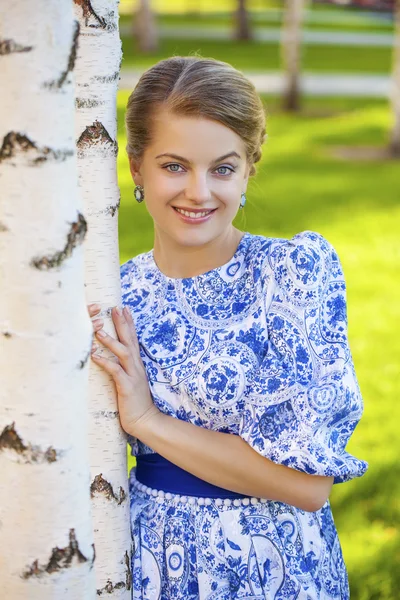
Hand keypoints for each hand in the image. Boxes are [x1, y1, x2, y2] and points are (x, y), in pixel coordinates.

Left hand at [88, 303, 159, 435]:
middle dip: (123, 324)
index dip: (129, 323)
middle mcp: (137, 367)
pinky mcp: (127, 387)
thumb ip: (125, 369)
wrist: (145, 421)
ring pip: (123, 353)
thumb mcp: (131, 381)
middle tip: (116, 308)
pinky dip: (106, 362)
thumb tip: (116, 359)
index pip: (134, 339)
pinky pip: (115, 371)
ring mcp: (133, 376)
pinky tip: (95, 356)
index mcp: (137, 364)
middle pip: (130, 340)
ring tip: (99, 330)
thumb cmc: (135, 402)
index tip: (124, 308)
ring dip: (111, 341)